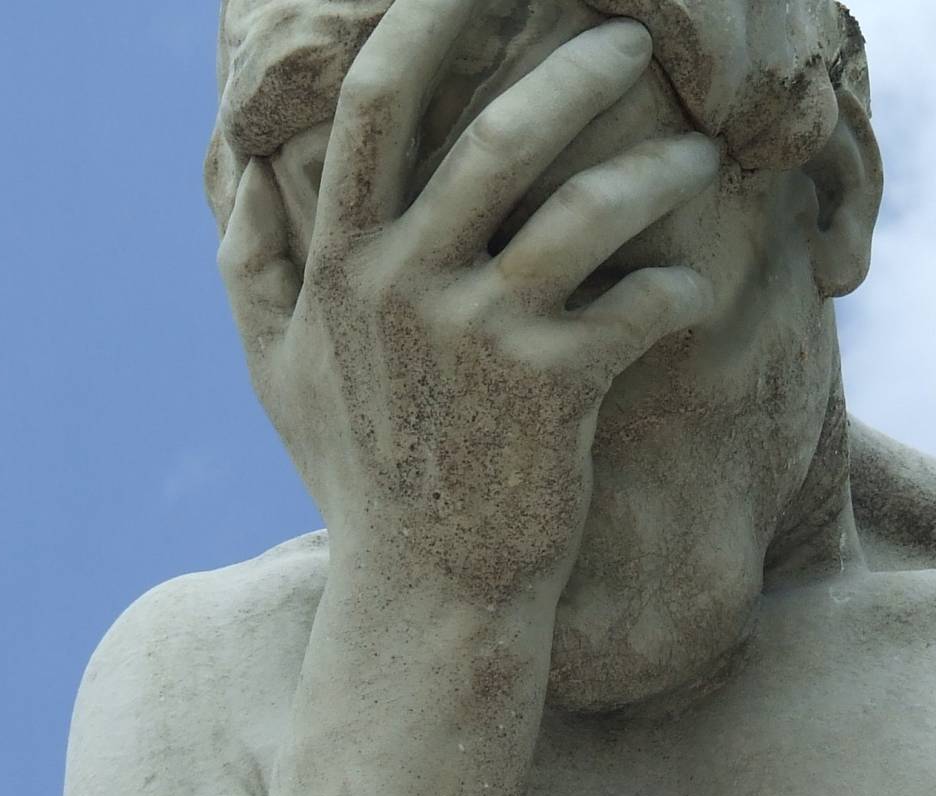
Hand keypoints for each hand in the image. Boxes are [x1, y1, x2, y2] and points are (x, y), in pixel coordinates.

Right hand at [219, 0, 720, 605]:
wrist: (427, 597)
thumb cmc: (362, 473)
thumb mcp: (280, 372)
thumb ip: (250, 264)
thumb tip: (233, 168)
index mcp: (341, 261)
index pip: (379, 100)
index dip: (432, 13)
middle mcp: (403, 285)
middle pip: (500, 132)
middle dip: (580, 65)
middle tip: (636, 36)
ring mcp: (480, 339)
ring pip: (586, 208)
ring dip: (658, 164)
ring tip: (702, 151)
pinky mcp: (555, 391)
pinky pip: (641, 302)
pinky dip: (680, 280)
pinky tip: (693, 281)